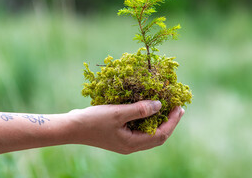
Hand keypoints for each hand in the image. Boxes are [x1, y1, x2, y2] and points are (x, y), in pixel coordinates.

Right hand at [67, 100, 184, 153]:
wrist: (71, 128)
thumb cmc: (93, 121)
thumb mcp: (118, 113)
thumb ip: (139, 109)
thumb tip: (159, 105)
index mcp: (133, 143)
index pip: (161, 135)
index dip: (172, 122)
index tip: (180, 108)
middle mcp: (131, 145)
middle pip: (158, 136)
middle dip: (169, 122)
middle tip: (178, 108)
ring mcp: (125, 141)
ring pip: (149, 133)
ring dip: (160, 121)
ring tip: (167, 107)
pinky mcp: (120, 135)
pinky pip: (140, 129)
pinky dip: (147, 120)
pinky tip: (148, 109)